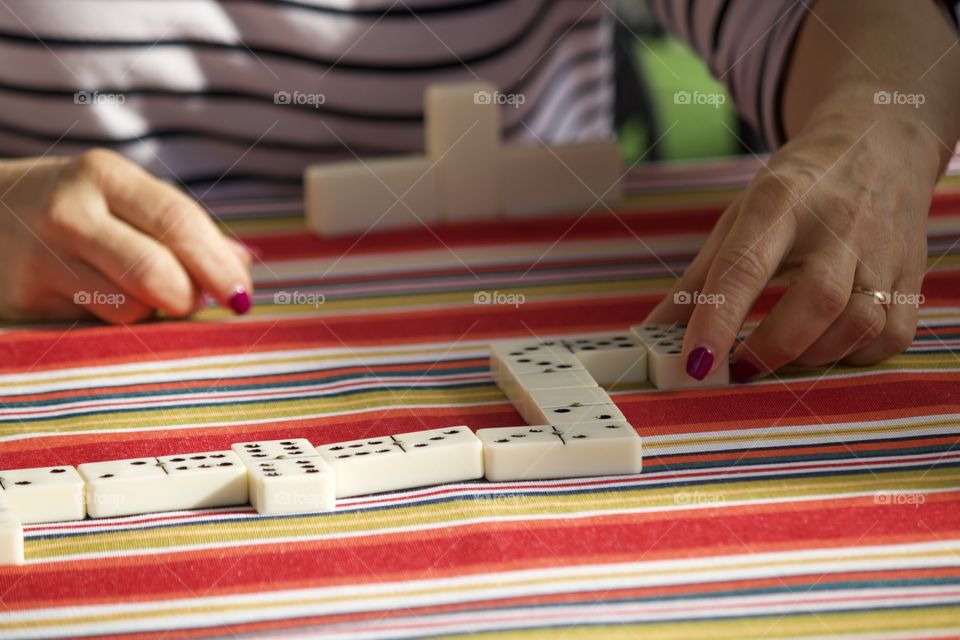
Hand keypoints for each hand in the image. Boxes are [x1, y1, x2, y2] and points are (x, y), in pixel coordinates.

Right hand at [0, 149, 252, 322]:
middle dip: (190, 297)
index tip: (242, 296)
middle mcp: (69, 212)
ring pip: (129, 308)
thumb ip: (186, 229)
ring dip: (154, 313)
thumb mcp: (126, 198)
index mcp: (105, 176)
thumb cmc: (80, 208)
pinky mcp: (24, 300)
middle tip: (196, 303)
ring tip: (143, 295)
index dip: (216, 264)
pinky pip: (97, 328)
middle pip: (156, 272)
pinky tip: (109, 304)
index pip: (177, 222)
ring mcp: (40, 258)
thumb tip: (245, 265)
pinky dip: (120, 326)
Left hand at [643, 109, 941, 381]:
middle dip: (772, 347)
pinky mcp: (913, 272)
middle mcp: (838, 221)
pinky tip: (827, 345)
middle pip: (816, 300)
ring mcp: (883, 247)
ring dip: (813, 356)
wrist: (878, 143)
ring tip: (780, 355)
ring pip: (860, 322)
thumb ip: (699, 281)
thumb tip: (654, 335)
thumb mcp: (740, 218)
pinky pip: (892, 335)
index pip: (745, 265)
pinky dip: (855, 355)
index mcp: (781, 200)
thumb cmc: (796, 190)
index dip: (718, 319)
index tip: (697, 363)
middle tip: (740, 368)